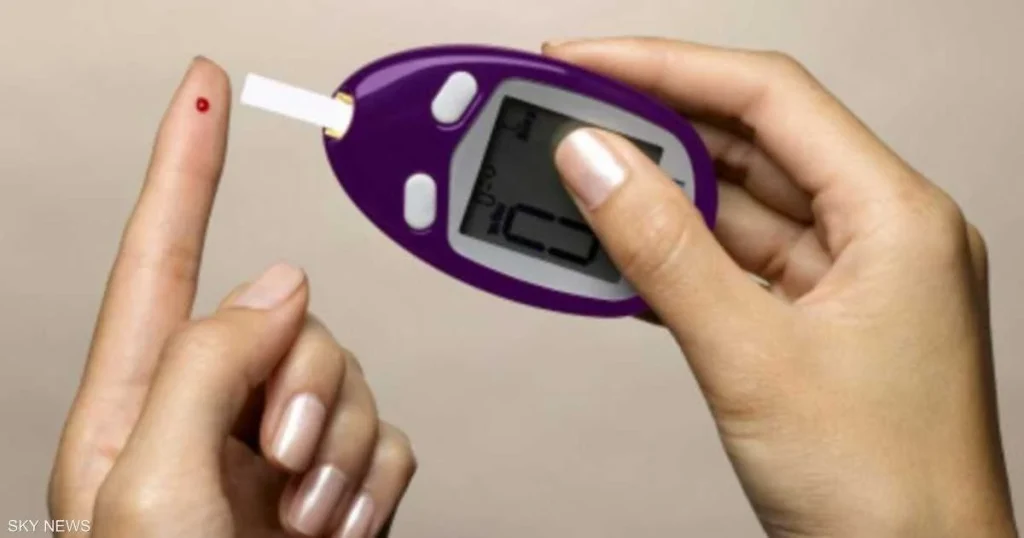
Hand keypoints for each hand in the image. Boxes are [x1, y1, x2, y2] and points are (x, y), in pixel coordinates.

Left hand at [48, 58, 414, 537]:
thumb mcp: (149, 490)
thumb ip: (207, 364)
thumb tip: (278, 284)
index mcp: (133, 409)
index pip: (161, 256)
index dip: (184, 165)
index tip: (202, 89)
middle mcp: (209, 419)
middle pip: (293, 321)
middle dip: (307, 382)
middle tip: (280, 460)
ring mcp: (276, 456)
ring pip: (352, 378)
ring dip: (344, 446)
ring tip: (305, 517)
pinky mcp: (335, 490)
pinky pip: (390, 439)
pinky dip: (375, 479)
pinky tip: (337, 524)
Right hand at [546, 38, 1015, 536]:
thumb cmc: (884, 491)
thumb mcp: (751, 357)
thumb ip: (663, 250)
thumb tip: (595, 162)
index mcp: (895, 216)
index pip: (768, 96)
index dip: (666, 67)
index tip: (583, 63)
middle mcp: (880, 234)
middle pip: (752, 142)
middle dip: (655, 125)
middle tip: (568, 117)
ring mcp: (850, 281)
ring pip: (740, 205)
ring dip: (660, 193)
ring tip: (580, 180)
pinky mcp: (818, 324)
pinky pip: (736, 262)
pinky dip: (677, 253)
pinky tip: (622, 252)